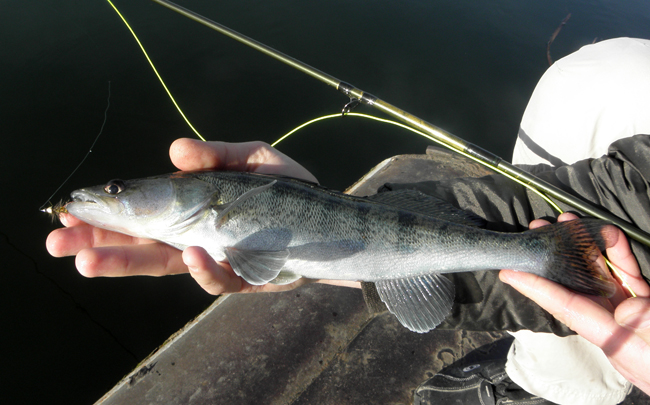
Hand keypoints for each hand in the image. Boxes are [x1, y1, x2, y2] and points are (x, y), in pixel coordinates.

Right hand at [47, 138, 356, 293]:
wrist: (330, 220)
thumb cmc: (289, 189)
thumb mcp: (254, 159)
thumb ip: (216, 154)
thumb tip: (175, 151)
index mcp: (192, 209)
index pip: (142, 213)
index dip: (108, 214)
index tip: (72, 211)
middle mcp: (197, 236)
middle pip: (140, 244)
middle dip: (98, 244)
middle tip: (59, 245)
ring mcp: (218, 259)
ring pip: (165, 266)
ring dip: (128, 262)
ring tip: (90, 258)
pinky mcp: (245, 277)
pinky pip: (218, 277)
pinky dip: (202, 268)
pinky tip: (188, 252)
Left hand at [499, 212, 649, 394]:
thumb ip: (644, 326)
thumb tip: (629, 304)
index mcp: (611, 338)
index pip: (566, 307)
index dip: (536, 288)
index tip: (510, 273)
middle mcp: (612, 323)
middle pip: (575, 285)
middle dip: (554, 257)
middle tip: (537, 230)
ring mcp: (627, 314)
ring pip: (598, 274)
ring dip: (583, 247)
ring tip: (566, 222)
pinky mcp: (644, 306)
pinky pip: (628, 276)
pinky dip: (619, 256)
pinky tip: (610, 235)